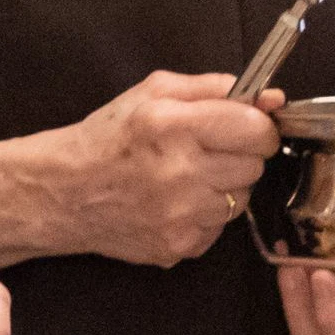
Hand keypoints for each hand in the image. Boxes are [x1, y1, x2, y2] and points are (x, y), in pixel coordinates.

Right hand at [0, 73, 281, 268]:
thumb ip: (216, 87)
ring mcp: (180, 217)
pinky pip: (218, 228)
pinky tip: (176, 202)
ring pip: (240, 199)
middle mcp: (180, 174)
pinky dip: (205, 214)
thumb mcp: (154, 92)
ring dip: (223, 186)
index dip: (258, 126)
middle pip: (254, 166)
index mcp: (174, 126)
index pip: (256, 130)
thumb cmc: (109, 137)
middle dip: (239, 155)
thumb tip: (271, 99)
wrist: (63, 193)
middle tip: (208, 150)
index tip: (246, 127)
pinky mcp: (177, 247)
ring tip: (188, 177)